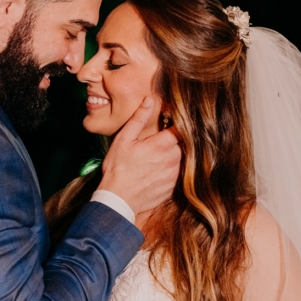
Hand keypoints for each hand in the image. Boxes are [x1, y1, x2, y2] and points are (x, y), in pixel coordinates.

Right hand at [98, 97, 180, 219]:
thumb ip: (139, 118)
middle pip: (183, 142)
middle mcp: (173, 159)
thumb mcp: (124, 139)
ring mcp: (175, 174)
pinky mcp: (173, 187)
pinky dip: (172, 169)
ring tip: (157, 156)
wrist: (118, 200)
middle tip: (159, 140)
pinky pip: (179, 173)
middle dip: (174, 139)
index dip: (176, 123)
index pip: (181, 127)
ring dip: (173, 154)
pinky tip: (157, 170)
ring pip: (182, 158)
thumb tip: (150, 99)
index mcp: (162, 144)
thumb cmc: (118, 169)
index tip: (169, 122)